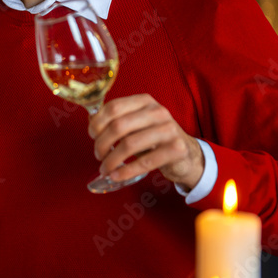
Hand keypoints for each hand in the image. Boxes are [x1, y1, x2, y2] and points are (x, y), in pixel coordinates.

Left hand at [88, 94, 204, 190]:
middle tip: (98, 155)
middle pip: (118, 126)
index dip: (97, 123)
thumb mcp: (136, 124)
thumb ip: (116, 120)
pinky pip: (145, 162)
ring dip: (111, 160)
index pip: (113, 107)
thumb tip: (91, 120)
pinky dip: (126, 171)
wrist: (186, 154)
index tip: (92, 136)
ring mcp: (169, 129)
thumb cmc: (154, 138)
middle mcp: (158, 111)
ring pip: (129, 144)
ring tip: (105, 168)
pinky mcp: (176, 149)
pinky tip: (116, 176)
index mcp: (145, 101)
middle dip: (102, 143)